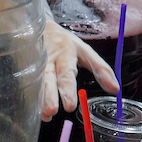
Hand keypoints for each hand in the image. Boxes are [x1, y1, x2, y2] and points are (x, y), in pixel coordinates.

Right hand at [39, 0, 119, 120]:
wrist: (39, 26)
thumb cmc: (65, 42)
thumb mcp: (85, 51)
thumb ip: (101, 69)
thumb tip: (115, 89)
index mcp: (65, 53)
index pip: (66, 72)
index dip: (67, 89)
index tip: (69, 106)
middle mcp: (48, 59)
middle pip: (48, 78)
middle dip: (49, 96)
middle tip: (52, 111)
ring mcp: (34, 63)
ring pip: (35, 82)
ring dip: (39, 100)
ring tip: (45, 116)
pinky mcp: (26, 68)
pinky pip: (27, 84)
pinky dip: (31, 98)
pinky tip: (36, 111)